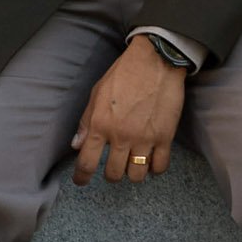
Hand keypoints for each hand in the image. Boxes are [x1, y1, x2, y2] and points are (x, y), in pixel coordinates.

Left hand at [72, 35, 186, 185]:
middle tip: (112, 168)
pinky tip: (150, 161)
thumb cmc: (123, 74)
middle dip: (110, 175)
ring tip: (132, 164)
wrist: (155, 60)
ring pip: (136, 175)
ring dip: (132, 174)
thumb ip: (86, 122)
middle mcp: (121, 136)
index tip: (81, 181)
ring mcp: (144, 139)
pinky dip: (154, 168)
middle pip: (113, 174)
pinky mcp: (165, 137)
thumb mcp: (97, 94)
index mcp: (100, 125)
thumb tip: (76, 145)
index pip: (86, 162)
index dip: (82, 177)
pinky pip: (159, 167)